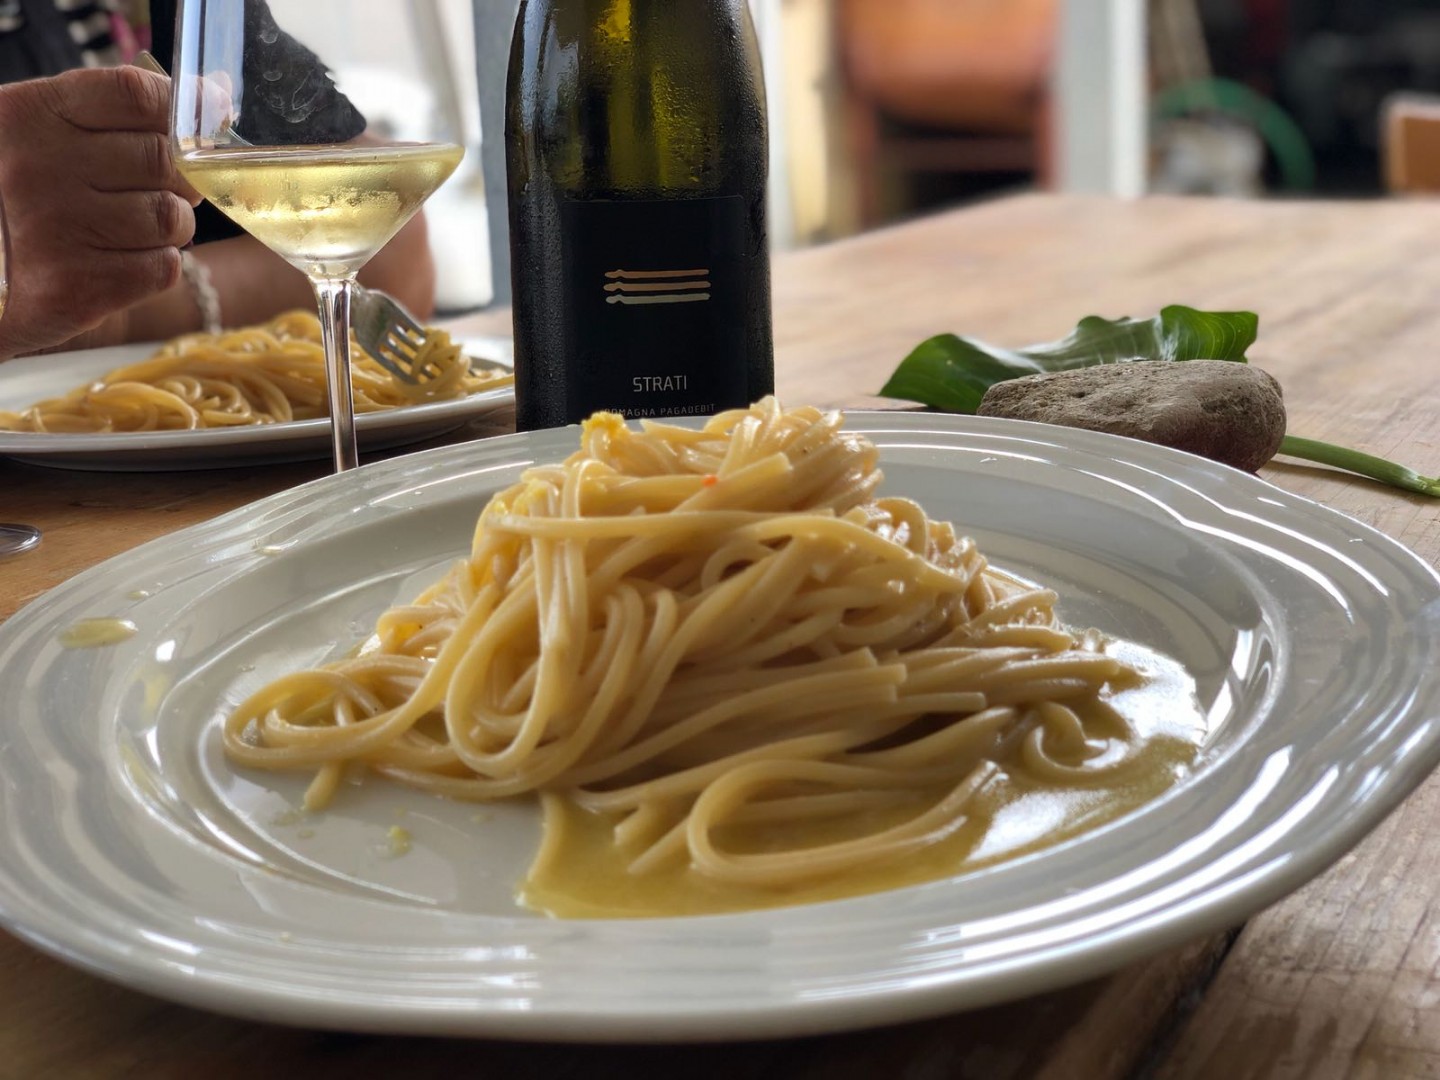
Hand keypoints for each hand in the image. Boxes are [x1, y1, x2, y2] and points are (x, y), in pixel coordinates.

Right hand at [0, 67, 201, 358]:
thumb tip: (217, 95)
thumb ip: (119, 112)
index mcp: (28, 115)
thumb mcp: (50, 134)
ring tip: (134, 228)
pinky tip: (119, 261)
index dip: (182, 108)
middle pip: (165, 158)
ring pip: (171, 217)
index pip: (137, 94)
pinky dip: (155, 266)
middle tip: (161, 188)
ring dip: (170, 226)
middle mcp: (36, 167)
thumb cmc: (28, 194)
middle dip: (179, 178)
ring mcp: (53, 229)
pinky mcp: (73, 288)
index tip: (200, 119)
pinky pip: (163, 268)